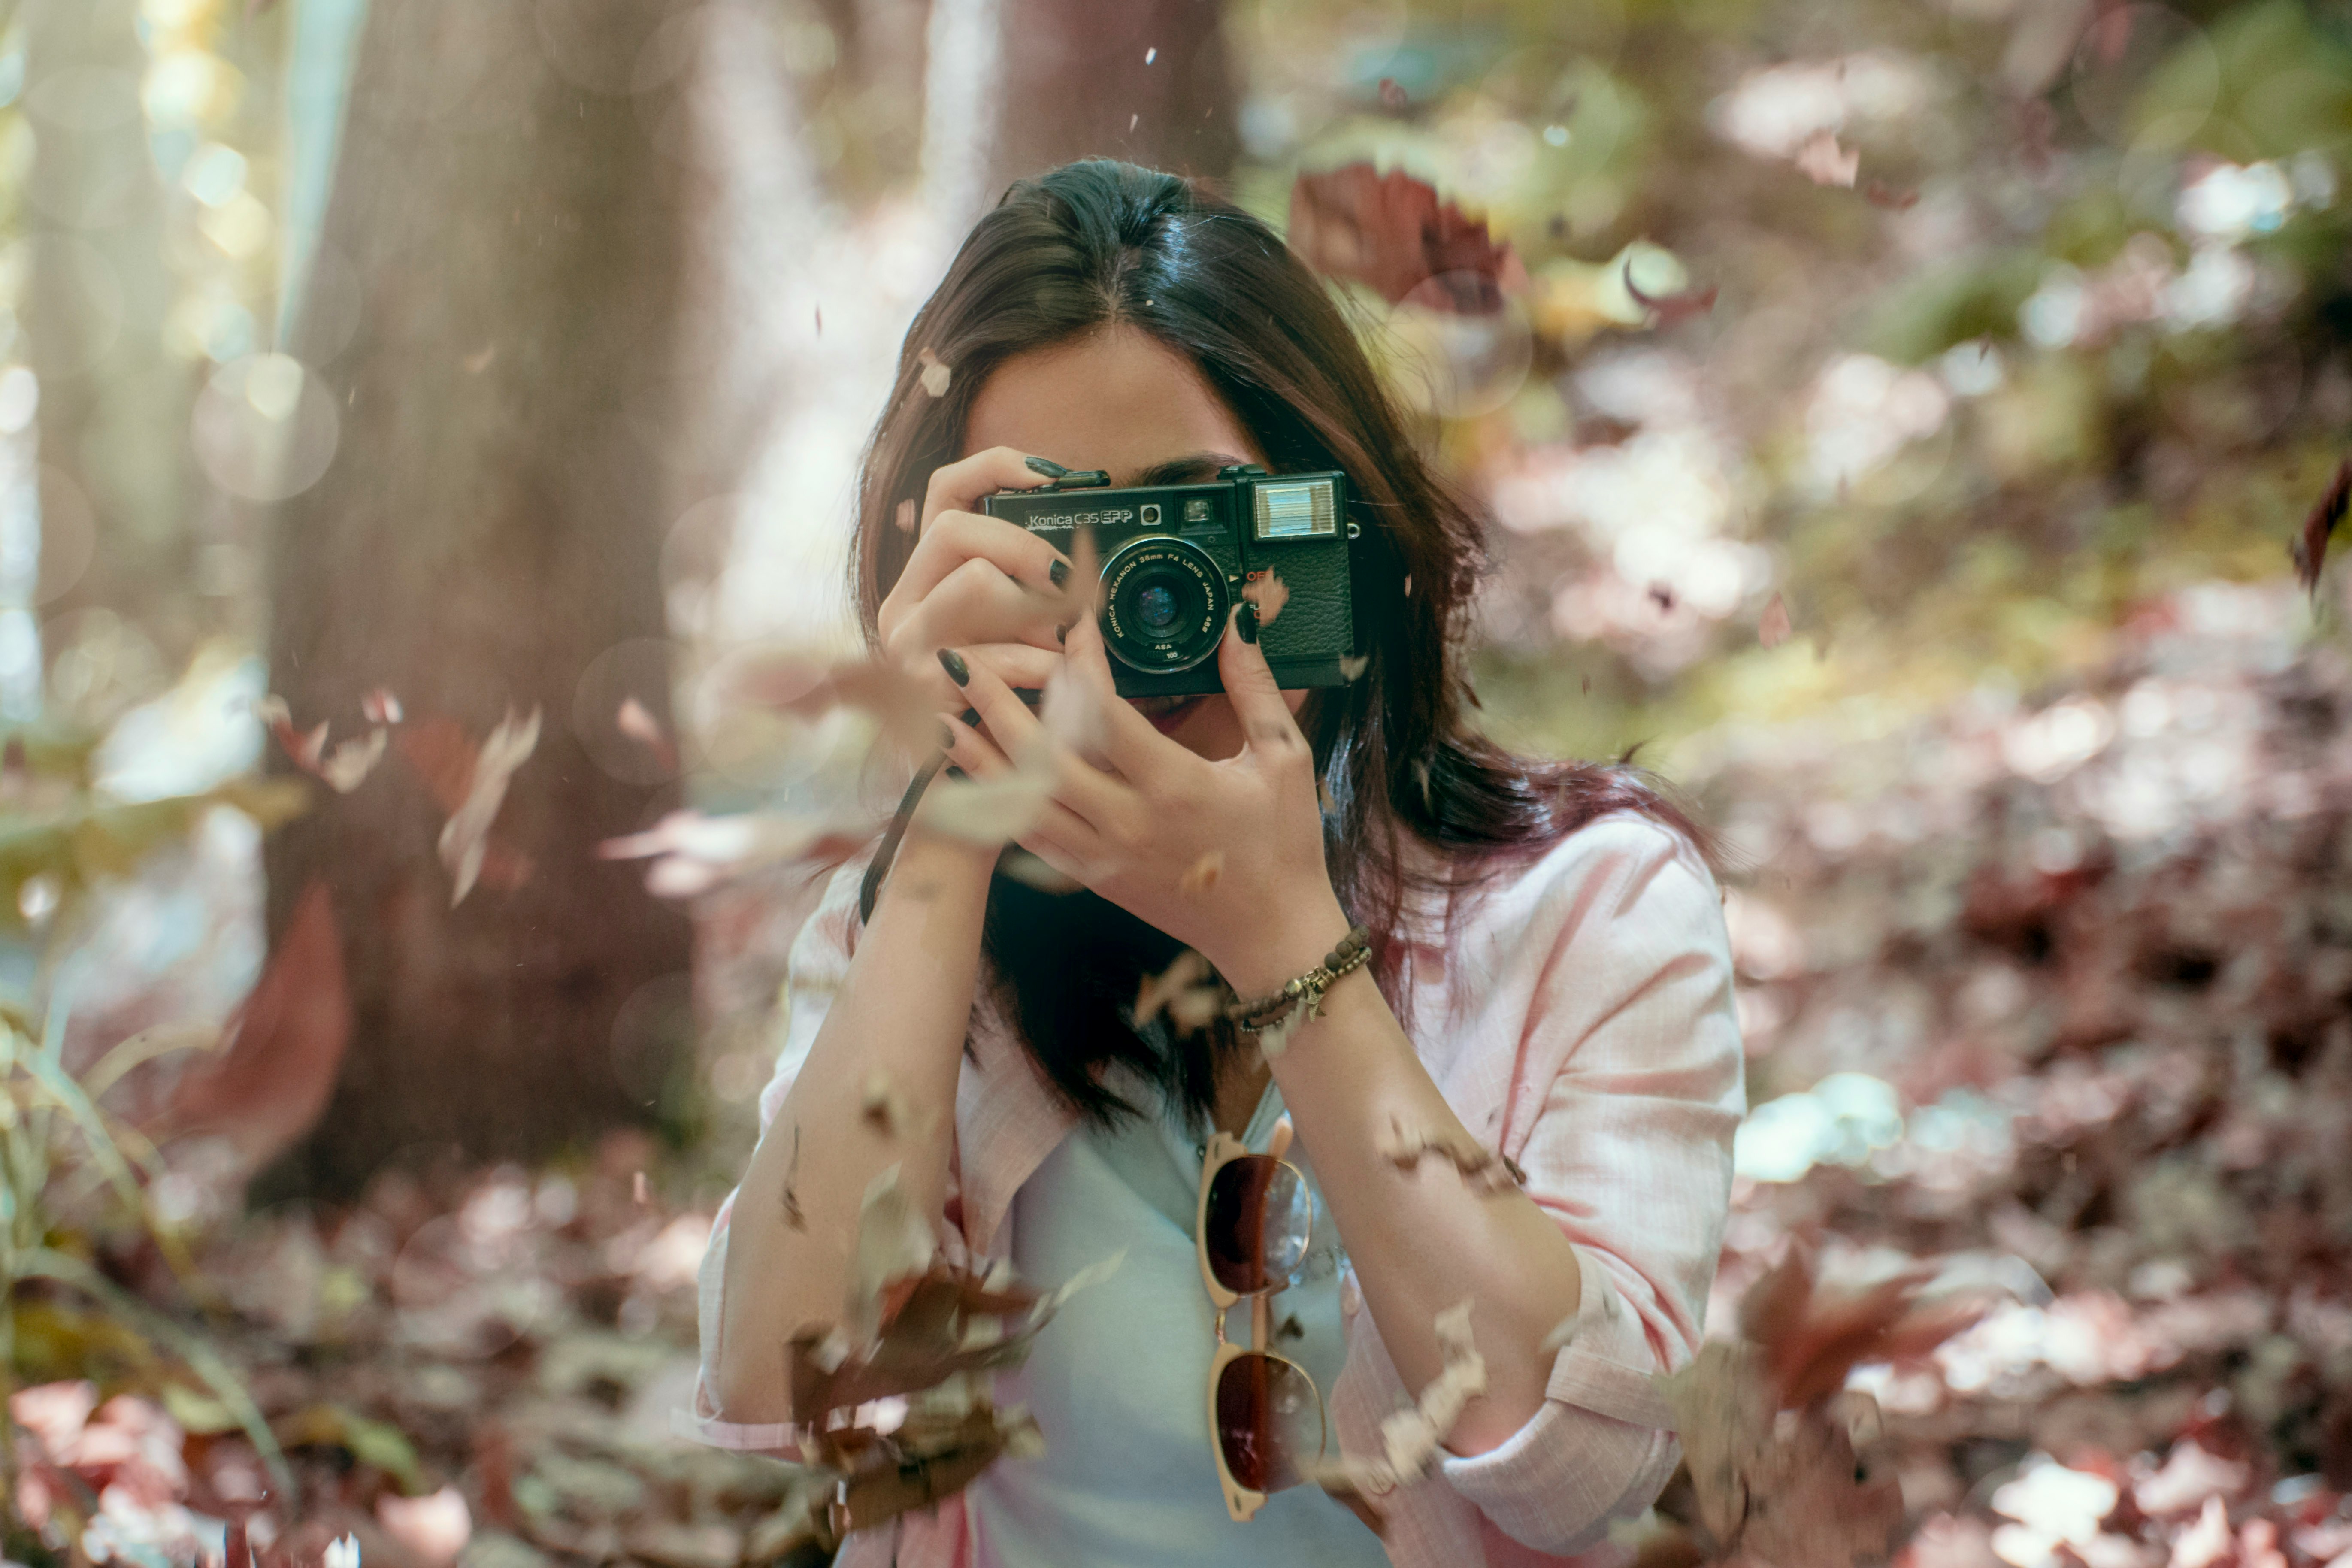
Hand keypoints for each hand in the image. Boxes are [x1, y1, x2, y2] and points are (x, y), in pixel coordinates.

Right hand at [876, 447, 1078, 714]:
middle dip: (1027, 549)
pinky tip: (1055, 684)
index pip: (944, 492)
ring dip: (1038, 612)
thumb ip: (1030, 593)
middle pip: (956, 530)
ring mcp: (904, 644)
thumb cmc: (1002, 709)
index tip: (1053, 475)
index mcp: (925, 580)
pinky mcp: (919, 686)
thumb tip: (1078, 560)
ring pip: (975, 582)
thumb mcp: (1014, 638)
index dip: (996, 468)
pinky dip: (1037, 666)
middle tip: (1071, 581)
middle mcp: (902, 604)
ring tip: (1065, 644)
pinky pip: (992, 653)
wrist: (968, 793)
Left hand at [938, 608, 1351, 994]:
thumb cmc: (1284, 847)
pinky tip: (970, 774)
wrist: (1271, 938)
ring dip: (979, 756)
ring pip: (1022, 801)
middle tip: (960, 658)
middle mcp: (1127, 822)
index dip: (1079, 661)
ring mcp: (1103, 855)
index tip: (1067, 619)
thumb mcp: (1284, 759)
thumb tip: (1238, 621)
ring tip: (942, 712)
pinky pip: (1030, 838)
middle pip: (1041, 756)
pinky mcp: (1093, 878)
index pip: (1106, 712)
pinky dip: (996, 804)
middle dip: (996, 704)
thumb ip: (1254, 688)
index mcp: (1175, 786)